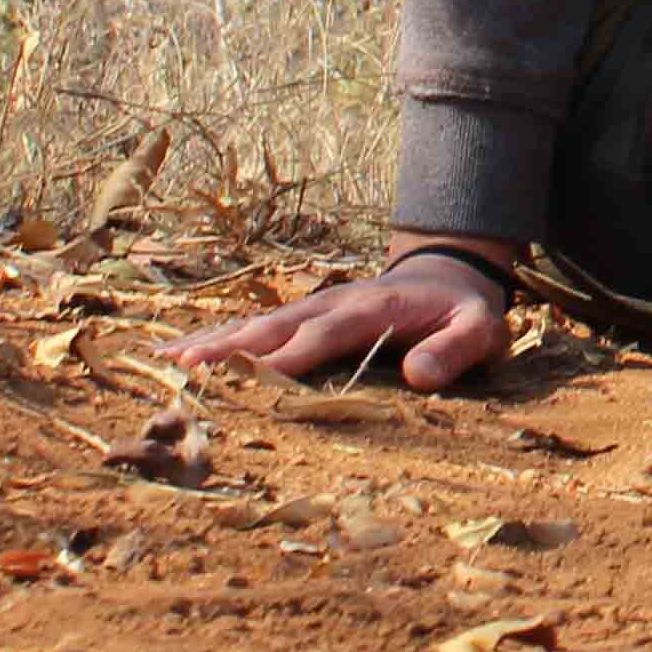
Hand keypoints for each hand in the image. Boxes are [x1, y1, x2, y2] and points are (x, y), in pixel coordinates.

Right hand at [178, 247, 513, 390]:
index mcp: (372, 308)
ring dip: (216, 344)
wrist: (450, 272)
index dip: (293, 355)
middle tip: (189, 369)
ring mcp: (312, 307)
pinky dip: (217, 340)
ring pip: (256, 325)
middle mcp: (332, 303)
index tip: (258, 378)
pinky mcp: (301, 318)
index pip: (327, 334)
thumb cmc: (464, 311)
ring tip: (170, 363)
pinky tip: (176, 354)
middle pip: (276, 326)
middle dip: (235, 348)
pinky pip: (254, 328)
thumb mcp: (480, 328)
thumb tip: (419, 375)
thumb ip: (456, 350)